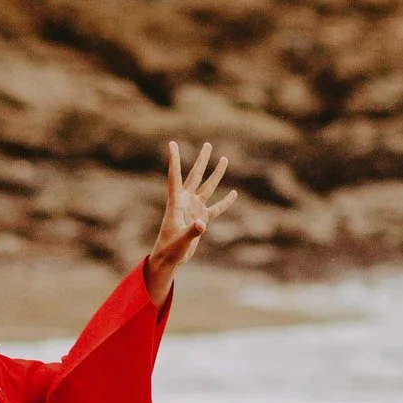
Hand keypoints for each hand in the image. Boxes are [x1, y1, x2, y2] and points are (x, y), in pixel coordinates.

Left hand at [144, 137, 232, 304]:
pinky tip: (233, 193)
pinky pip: (215, 208)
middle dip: (202, 161)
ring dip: (215, 174)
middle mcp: (185, 202)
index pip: (175, 177)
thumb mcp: (181, 240)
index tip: (172, 144)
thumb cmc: (170, 249)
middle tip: (208, 144)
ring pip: (207, 188)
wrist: (169, 259)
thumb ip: (192, 232)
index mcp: (176, 203)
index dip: (174, 160)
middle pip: (194, 176)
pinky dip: (225, 202)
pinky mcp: (201, 219)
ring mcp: (194, 209)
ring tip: (224, 159)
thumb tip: (202, 224)